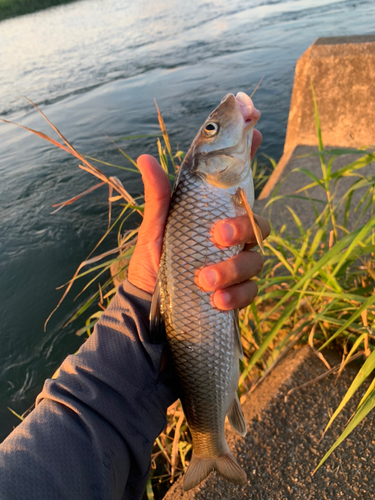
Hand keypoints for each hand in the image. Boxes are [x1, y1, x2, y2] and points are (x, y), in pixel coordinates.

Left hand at [128, 129, 269, 309]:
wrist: (147, 303)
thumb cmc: (152, 260)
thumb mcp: (154, 228)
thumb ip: (158, 198)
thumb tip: (144, 158)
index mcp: (213, 214)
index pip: (238, 180)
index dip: (248, 152)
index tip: (254, 124)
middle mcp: (231, 235)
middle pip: (257, 223)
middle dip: (242, 227)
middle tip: (217, 235)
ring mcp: (237, 263)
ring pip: (256, 259)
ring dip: (232, 269)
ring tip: (203, 279)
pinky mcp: (237, 291)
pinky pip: (251, 290)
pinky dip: (236, 294)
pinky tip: (216, 300)